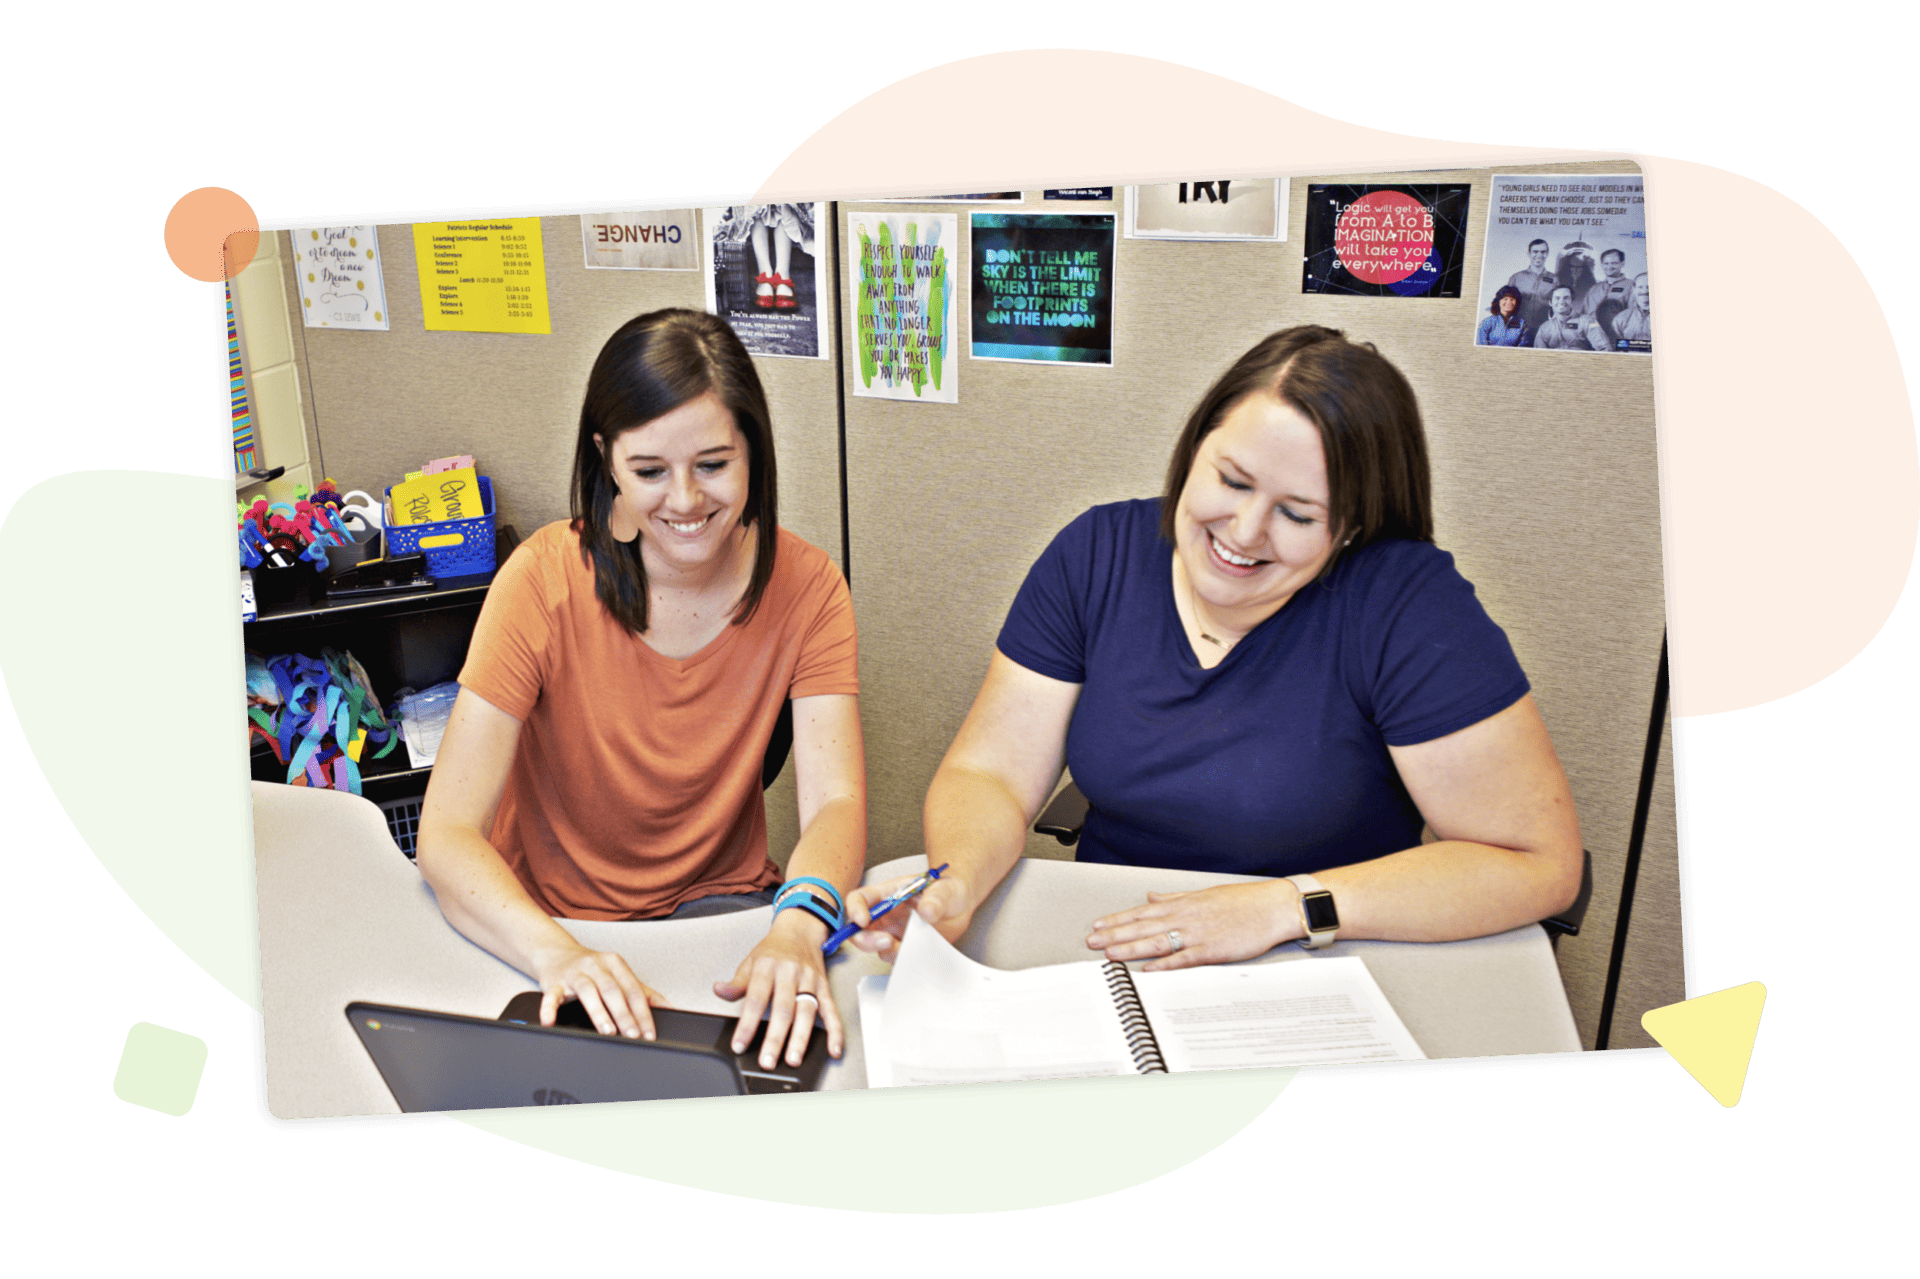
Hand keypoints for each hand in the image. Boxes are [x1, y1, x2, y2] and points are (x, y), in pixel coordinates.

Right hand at [533, 944, 662, 1039]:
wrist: (557, 953)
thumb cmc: (593, 969)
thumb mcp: (619, 975)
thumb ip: (643, 992)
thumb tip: (668, 1008)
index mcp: (615, 964)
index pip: (633, 990)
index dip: (643, 1012)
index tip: (649, 1033)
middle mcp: (596, 966)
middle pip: (613, 990)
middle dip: (625, 1014)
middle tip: (633, 1035)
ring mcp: (574, 973)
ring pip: (588, 991)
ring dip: (598, 1012)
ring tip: (608, 1031)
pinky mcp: (554, 982)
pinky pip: (552, 996)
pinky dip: (550, 1009)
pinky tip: (550, 1021)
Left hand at [714, 907, 842, 1067]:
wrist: (800, 930)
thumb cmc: (773, 950)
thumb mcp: (750, 962)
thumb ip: (736, 982)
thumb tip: (719, 991)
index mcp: (767, 967)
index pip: (755, 1000)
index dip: (746, 1024)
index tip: (739, 1045)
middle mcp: (789, 973)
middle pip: (783, 1009)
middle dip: (775, 1038)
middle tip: (768, 1061)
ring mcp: (809, 980)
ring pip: (806, 1012)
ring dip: (800, 1038)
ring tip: (793, 1059)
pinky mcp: (824, 986)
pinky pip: (831, 1010)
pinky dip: (835, 1031)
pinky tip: (833, 1049)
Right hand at [844, 871, 973, 957]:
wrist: (959, 907)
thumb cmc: (946, 892)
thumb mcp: (944, 889)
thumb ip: (936, 898)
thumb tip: (928, 911)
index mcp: (887, 894)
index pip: (860, 898)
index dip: (855, 909)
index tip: (863, 920)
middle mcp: (885, 914)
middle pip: (859, 929)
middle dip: (866, 939)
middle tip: (887, 941)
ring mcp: (892, 932)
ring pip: (875, 947)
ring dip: (887, 950)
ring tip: (908, 945)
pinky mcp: (904, 947)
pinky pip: (895, 958)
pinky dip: (902, 959)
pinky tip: (916, 952)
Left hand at [1085, 881, 1298, 970]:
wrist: (1274, 906)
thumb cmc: (1243, 901)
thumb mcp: (1205, 894)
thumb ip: (1175, 897)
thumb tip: (1152, 896)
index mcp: (1183, 903)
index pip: (1142, 911)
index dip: (1118, 919)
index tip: (1098, 925)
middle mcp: (1186, 916)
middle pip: (1143, 927)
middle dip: (1115, 935)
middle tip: (1091, 942)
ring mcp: (1199, 933)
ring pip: (1158, 941)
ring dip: (1132, 948)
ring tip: (1110, 955)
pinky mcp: (1214, 949)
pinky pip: (1185, 958)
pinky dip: (1166, 964)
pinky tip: (1149, 969)